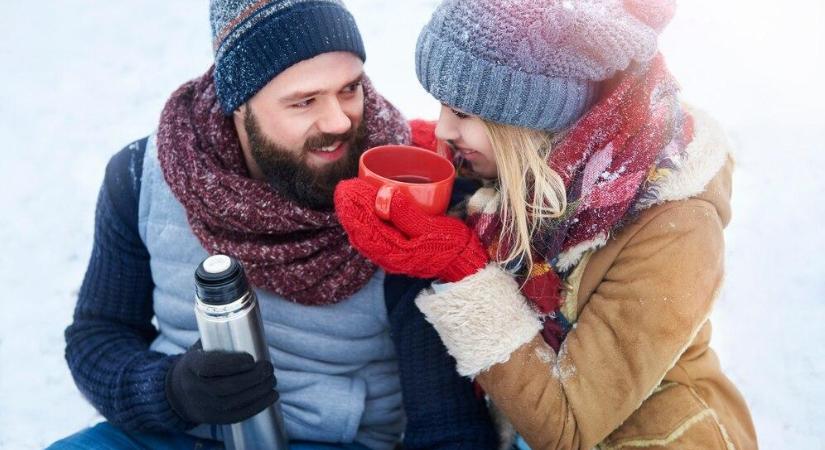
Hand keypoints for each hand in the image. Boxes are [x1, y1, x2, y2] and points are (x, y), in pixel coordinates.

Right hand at [165, 342, 277, 424]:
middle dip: (253, 377)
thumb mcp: (200, 348)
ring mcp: (204, 407)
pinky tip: (272, 395)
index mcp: (190, 366)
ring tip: (272, 379)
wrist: (177, 393)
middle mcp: (194, 389)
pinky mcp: (214, 419)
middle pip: (226, 387)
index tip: (252, 358)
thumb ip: (219, 338)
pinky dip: (258, 406)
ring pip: (234, 402)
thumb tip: (249, 322)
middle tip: (269, 367)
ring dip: (259, 391)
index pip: (210, 367)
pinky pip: (238, 415)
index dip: (233, 363)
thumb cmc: (198, 364)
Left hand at [334, 179, 487, 281]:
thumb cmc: (450, 244)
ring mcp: (390, 257)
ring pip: (364, 234)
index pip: (366, 227)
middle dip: (351, 208)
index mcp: (395, 252)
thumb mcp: (432, 227)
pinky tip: (360, 213)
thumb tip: (386, 195)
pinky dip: (363, 223)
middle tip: (345, 186)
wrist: (462, 263)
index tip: (348, 187)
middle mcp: (388, 257)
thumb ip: (407, 214)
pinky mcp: (395, 253)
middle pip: (361, 230)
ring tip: (348, 195)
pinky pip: (372, 237)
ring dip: (355, 215)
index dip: (355, 206)